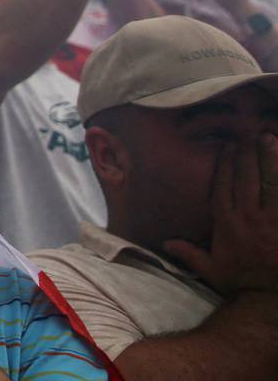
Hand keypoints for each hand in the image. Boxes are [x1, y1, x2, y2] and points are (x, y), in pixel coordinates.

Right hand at [164, 134, 277, 293]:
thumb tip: (165, 243)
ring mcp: (271, 220)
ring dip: (270, 159)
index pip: (223, 186)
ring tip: (270, 138)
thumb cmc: (241, 282)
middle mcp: (248, 217)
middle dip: (248, 154)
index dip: (225, 164)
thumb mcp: (211, 270)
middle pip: (246, 178)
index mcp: (227, 223)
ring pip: (271, 182)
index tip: (228, 146)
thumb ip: (188, 254)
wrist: (268, 298)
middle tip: (250, 135)